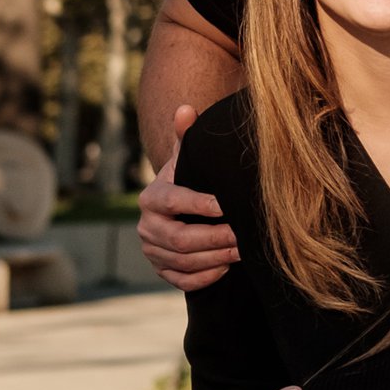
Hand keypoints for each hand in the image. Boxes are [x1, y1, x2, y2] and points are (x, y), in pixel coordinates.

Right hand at [137, 104, 241, 292]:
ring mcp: (151, 251)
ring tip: (242, 250)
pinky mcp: (160, 270)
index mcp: (152, 197)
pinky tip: (226, 267)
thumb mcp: (185, 159)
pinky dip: (205, 277)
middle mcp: (146, 226)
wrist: (174, 210)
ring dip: (215, 257)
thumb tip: (186, 109)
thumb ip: (185, 136)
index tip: (227, 205)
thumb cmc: (187, 180)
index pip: (174, 201)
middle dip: (214, 237)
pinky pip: (181, 280)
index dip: (200, 205)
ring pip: (182, 261)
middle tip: (243, 235)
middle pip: (180, 238)